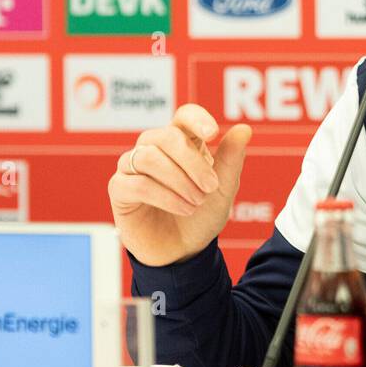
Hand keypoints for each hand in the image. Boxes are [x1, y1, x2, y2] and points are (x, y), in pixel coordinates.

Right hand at [108, 103, 251, 266]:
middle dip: (193, 162)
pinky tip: (184, 208)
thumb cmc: (201, 214)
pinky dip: (165, 196)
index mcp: (183, 142)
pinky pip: (138, 183)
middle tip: (211, 187)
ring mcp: (133, 166)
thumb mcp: (224, 189)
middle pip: (167, 136)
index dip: (197, 119)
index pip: (184, 116)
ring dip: (179, 180)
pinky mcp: (120, 189)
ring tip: (197, 202)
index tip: (212, 134)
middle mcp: (154, 147)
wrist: (184, 250)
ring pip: (149, 157)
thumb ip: (232, 159)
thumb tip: (244, 129)